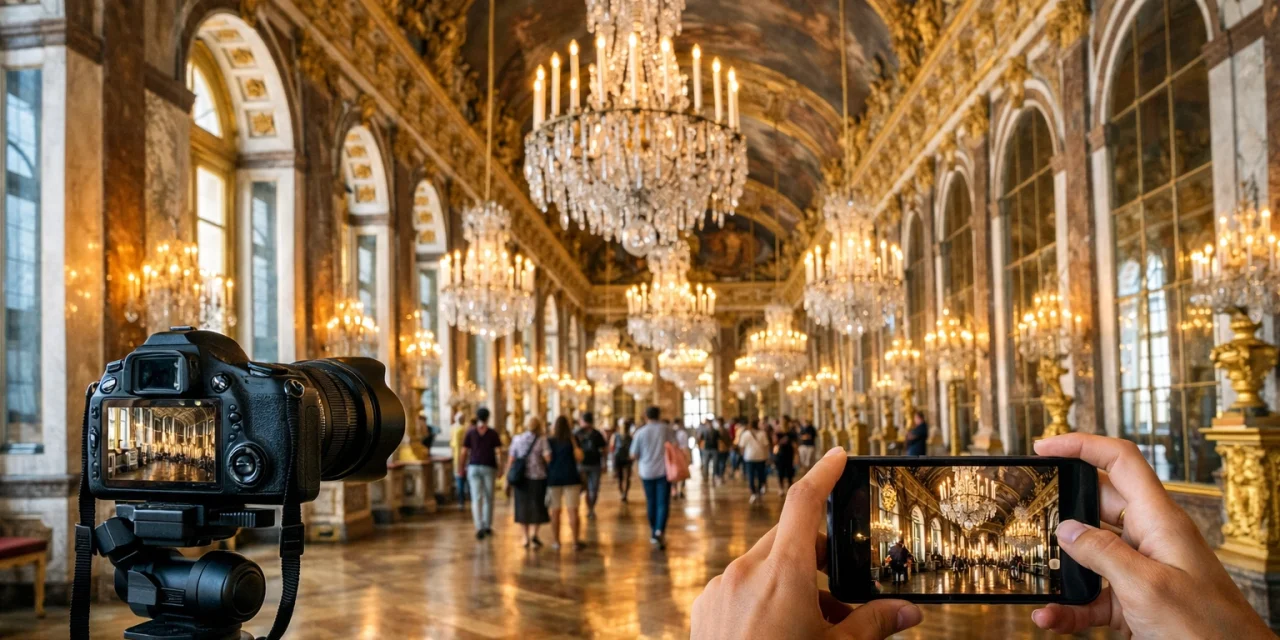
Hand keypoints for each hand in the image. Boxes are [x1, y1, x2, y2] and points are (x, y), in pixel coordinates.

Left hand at [692, 448, 922, 639]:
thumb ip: (872, 625)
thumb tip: (907, 612)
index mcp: (783, 572)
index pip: (804, 501)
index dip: (824, 472)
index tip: (838, 455)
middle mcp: (746, 571)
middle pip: (787, 538)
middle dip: (816, 553)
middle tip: (842, 582)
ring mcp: (720, 589)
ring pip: (762, 565)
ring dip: (790, 581)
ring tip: (816, 621)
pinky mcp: (704, 609)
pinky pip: (738, 588)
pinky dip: (762, 598)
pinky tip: (777, 631)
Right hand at [1031, 433, 1273, 638]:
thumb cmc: (1207, 629)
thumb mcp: (1147, 587)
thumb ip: (1103, 553)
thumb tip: (1066, 529)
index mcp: (1160, 520)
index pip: (1121, 461)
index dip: (1083, 446)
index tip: (1046, 446)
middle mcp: (1150, 539)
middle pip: (1098, 505)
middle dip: (1062, 506)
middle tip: (1029, 509)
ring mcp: (1142, 571)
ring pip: (1091, 555)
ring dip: (1062, 567)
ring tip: (1034, 571)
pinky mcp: (1135, 602)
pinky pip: (1094, 595)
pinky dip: (1070, 606)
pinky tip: (1050, 616)